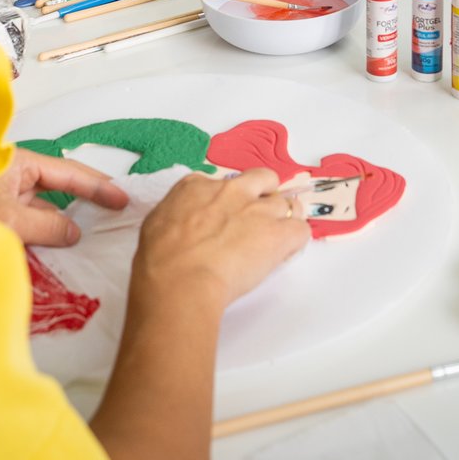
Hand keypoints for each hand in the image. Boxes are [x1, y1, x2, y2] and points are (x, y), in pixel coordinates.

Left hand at [0, 148, 129, 246]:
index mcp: (20, 164)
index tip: (123, 198)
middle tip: (113, 214)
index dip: (99, 187)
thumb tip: (73, 232)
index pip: (69, 173)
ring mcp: (0, 193)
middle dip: (83, 201)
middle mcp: (12, 175)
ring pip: (39, 207)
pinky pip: (24, 219)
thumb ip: (46, 226)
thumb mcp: (9, 219)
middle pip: (56, 188)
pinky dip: (39, 232)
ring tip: (88, 238)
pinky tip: (50, 247)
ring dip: (58, 223)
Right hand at [131, 169, 309, 310]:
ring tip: (276, 239)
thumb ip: (179, 211)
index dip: (229, 199)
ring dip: (284, 219)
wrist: (180, 280)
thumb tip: (185, 218)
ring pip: (288, 204)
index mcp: (198, 185)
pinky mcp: (278, 233)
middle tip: (258, 219)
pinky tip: (284, 253)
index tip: (226, 216)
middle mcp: (232, 190)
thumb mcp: (157, 221)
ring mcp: (258, 209)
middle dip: (266, 194)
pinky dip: (296, 240)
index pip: (224, 182)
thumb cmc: (160, 259)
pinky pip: (301, 229)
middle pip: (264, 179)